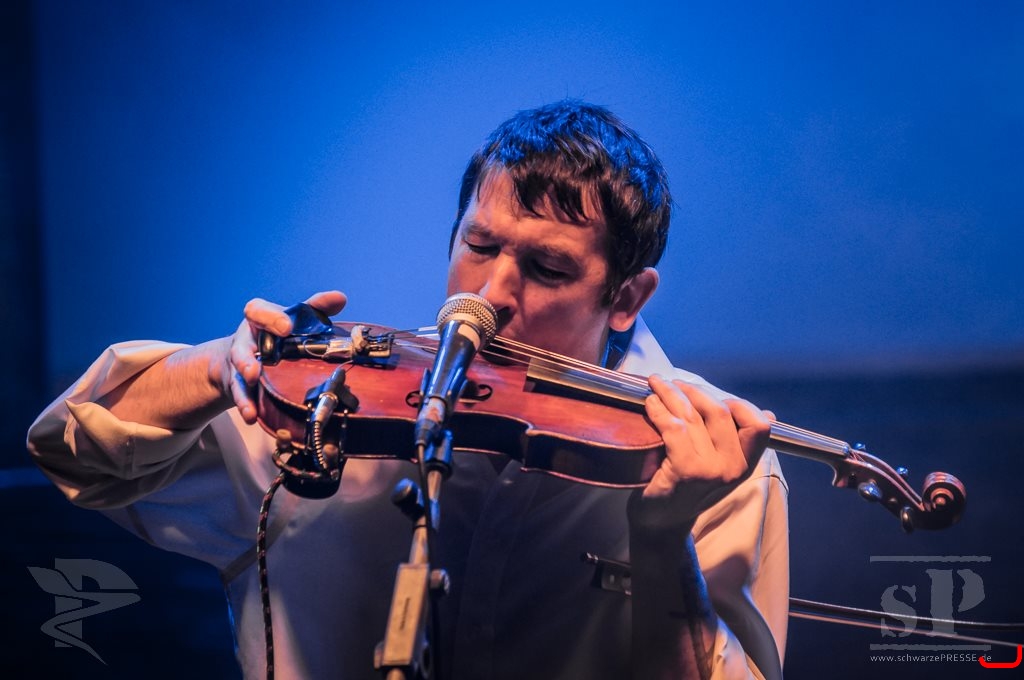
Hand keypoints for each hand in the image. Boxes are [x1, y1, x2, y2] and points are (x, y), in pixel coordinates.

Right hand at [224, 291, 346, 423]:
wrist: (246, 360)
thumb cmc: (276, 335)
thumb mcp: (293, 319)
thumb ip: (314, 309)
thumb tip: (340, 298)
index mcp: (259, 320)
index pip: (257, 311)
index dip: (271, 318)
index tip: (287, 327)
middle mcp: (245, 342)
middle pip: (241, 347)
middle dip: (247, 358)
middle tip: (258, 367)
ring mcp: (240, 366)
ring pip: (238, 375)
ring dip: (244, 385)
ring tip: (251, 392)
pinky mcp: (239, 387)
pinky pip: (241, 397)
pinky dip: (246, 406)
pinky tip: (252, 416)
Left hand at [630, 375, 771, 532]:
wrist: (661, 523)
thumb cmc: (688, 490)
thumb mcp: (722, 468)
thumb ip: (739, 441)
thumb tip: (768, 413)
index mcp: (745, 465)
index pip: (758, 425)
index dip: (739, 404)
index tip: (716, 397)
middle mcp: (732, 468)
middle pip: (721, 411)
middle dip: (695, 391)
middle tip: (674, 384)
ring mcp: (709, 470)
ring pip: (692, 415)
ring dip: (671, 394)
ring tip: (657, 385)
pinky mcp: (683, 470)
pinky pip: (673, 427)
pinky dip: (659, 410)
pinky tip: (650, 404)